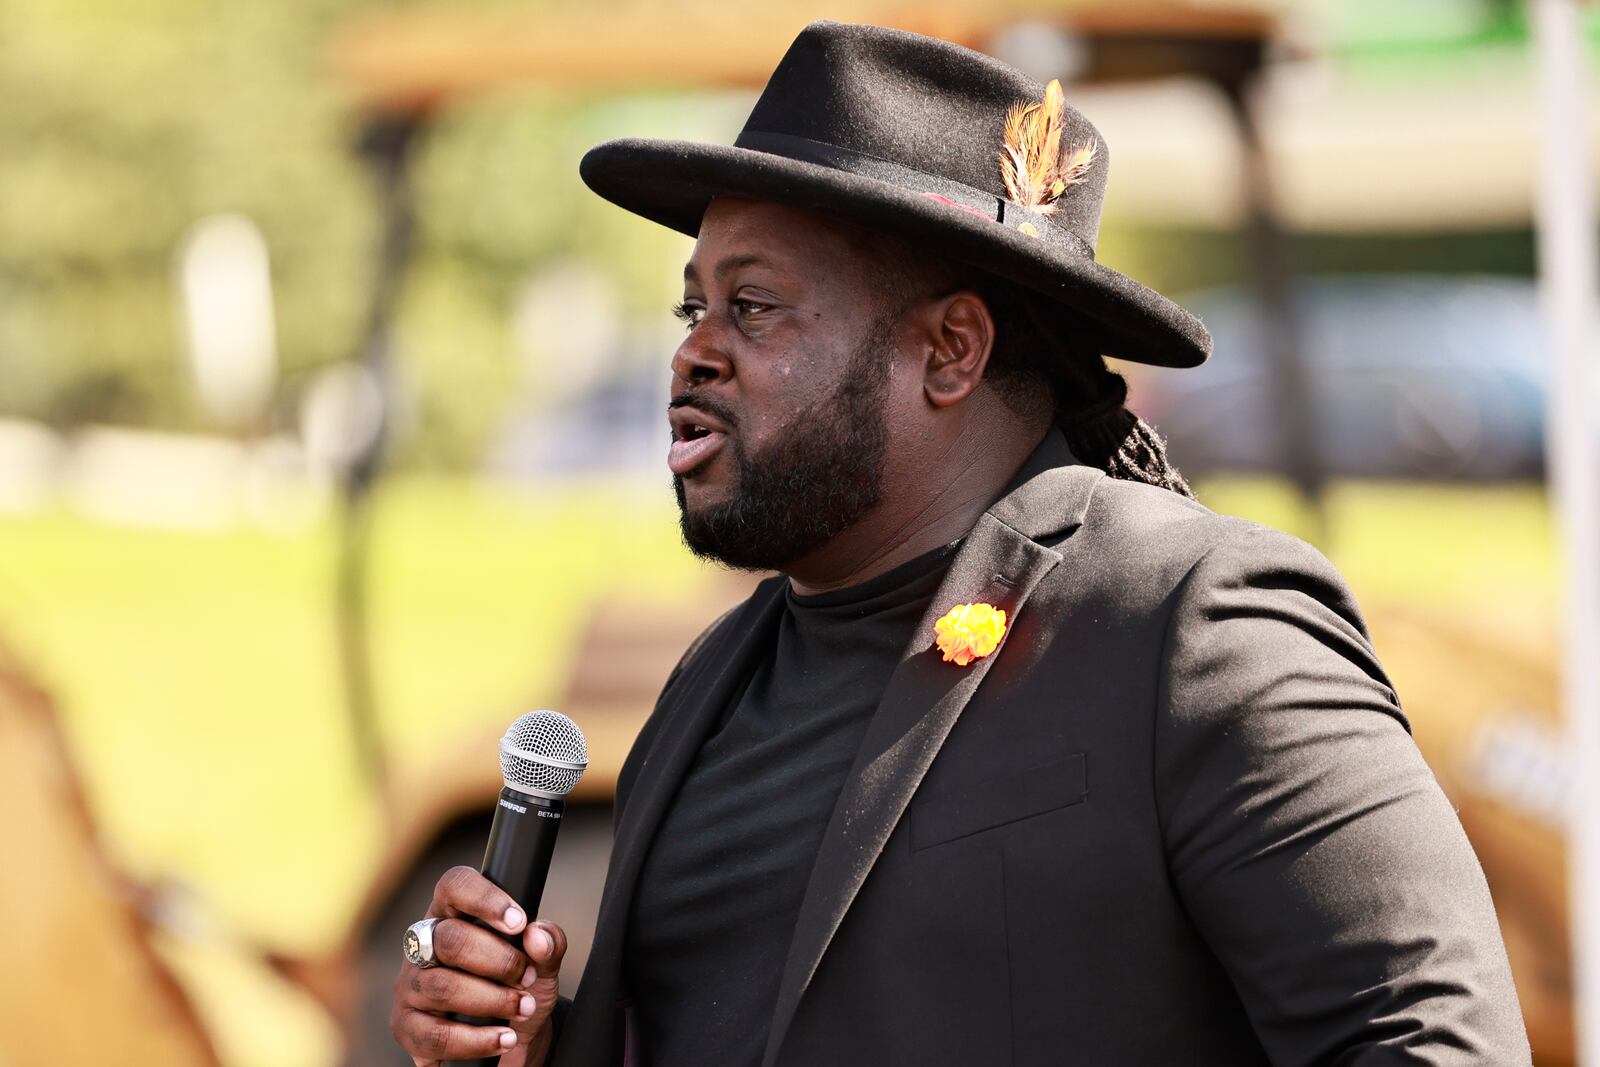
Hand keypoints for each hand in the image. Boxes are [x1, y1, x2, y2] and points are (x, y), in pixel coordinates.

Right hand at [390, 865, 567, 1066]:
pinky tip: (503, 1037)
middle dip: (499, 961)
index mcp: (453, 914)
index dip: (484, 899)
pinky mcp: (406, 1026)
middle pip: (450, 940)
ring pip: (443, 987)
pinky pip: (436, 1035)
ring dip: (493, 1000)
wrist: (514, 1037)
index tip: (519, 922)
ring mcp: (410, 985)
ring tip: (523, 1008)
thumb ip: (549, 944)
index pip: (454, 886)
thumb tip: (537, 935)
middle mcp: (424, 944)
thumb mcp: (544, 964)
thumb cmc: (520, 986)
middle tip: (528, 977)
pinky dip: (476, 1040)